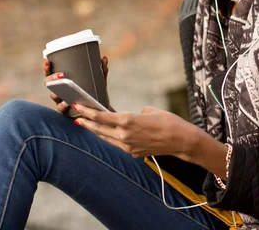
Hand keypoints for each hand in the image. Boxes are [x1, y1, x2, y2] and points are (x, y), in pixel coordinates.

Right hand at [43, 56, 109, 115]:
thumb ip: (101, 70)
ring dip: (56, 92)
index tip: (47, 61)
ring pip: (54, 96)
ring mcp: (61, 102)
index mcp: (63, 83)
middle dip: (52, 79)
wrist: (101, 110)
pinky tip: (68, 102)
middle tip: (62, 75)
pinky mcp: (66, 112)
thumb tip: (104, 58)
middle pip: (49, 84)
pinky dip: (64, 105)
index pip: (51, 74)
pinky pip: (61, 108)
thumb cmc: (96, 93)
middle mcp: (59, 92)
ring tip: (64, 88)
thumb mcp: (99, 81)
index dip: (47, 68)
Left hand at [72, 105, 199, 159]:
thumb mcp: (149, 110)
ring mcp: (128, 146)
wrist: (181, 140)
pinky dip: (110, 138)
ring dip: (96, 131)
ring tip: (87, 125)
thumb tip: (128, 118)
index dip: (88, 111)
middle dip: (87, 122)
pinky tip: (107, 134)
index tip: (79, 106)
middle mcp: (124, 135)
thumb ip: (134, 114)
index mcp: (128, 120)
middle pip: (100, 129)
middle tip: (77, 116)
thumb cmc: (168, 121)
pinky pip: (117, 144)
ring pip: (106, 138)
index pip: (102, 116)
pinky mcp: (133, 153)